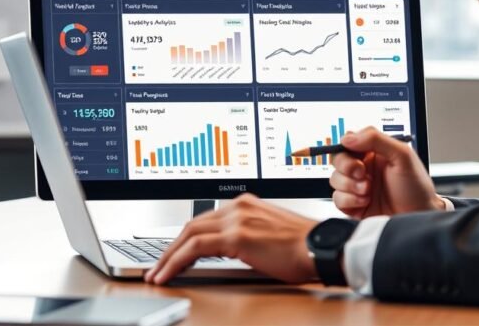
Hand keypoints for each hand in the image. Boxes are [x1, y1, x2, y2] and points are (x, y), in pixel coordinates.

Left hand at [144, 193, 318, 284]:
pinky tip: (168, 274)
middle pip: (191, 226)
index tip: (173, 253)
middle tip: (157, 266)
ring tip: (157, 274)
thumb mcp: (270, 234)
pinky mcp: (236, 236)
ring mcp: (236, 219)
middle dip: (170, 248)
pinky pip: (195, 248)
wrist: (321, 247)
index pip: (205, 220)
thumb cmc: (304, 247)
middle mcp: (238, 206)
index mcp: (246, 204)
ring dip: (168, 256)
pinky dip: (176, 261)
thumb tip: (228, 250)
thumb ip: (247, 235)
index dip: (184, 239)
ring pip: (188, 236)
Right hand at [330, 126, 444, 218]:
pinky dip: (349, 200)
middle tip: (363, 173)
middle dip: (347, 167)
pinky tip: (365, 201)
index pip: (349, 142)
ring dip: (350, 185)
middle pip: (337, 159)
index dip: (347, 146)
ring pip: (335, 179)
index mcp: (375, 152)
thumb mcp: (402, 156)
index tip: (357, 155)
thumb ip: (376, 139)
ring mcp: (357, 187)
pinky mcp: (353, 206)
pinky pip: (337, 199)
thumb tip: (348, 138)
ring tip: (368, 191)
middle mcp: (364, 168)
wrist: (419, 217)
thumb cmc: (417, 188)